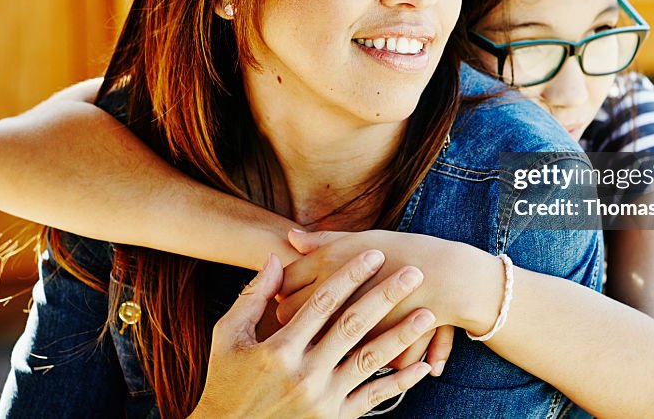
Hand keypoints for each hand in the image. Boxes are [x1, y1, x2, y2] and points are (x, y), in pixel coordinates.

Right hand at [190, 251, 434, 418]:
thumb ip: (253, 297)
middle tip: (414, 273)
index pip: (322, 303)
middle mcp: (303, 373)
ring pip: (369, 360)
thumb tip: (276, 258)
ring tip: (427, 315)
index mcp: (278, 349)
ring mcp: (321, 399)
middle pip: (353, 325)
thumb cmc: (226, 382)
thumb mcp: (228, 337)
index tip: (374, 253)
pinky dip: (399, 383)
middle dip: (386, 296)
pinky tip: (421, 366)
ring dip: (401, 335)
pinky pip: (372, 398)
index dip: (349, 275)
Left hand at [279, 229, 499, 372]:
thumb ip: (322, 241)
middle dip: (291, 316)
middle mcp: (333, 292)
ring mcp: (345, 324)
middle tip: (299, 315)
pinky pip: (335, 357)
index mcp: (329, 262)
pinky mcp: (364, 348)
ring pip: (308, 340)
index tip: (292, 291)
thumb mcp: (361, 239)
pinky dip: (334, 355)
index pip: (284, 281)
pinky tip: (340, 350)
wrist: (447, 279)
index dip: (284, 288)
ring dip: (308, 338)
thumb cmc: (402, 251)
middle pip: (287, 313)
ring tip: (315, 333)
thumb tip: (291, 236)